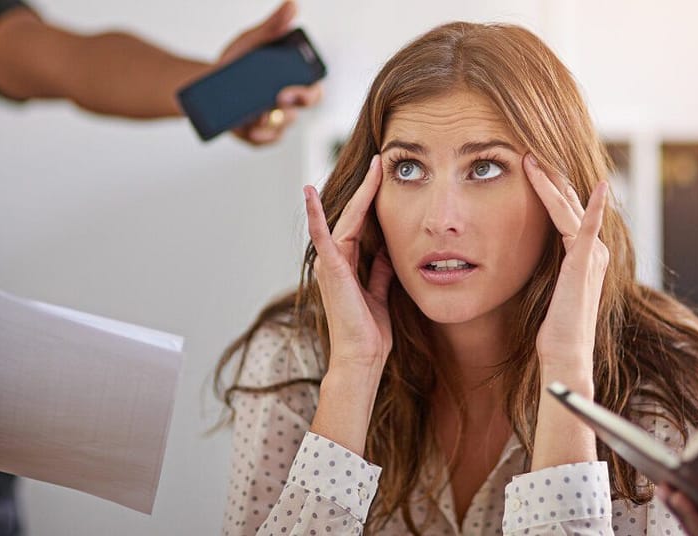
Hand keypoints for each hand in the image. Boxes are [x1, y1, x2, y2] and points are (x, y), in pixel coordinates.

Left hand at [218, 1, 323, 144]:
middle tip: (280, 96)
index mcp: (294, 82)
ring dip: (272, 120)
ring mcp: (274, 121)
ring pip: (283, 125)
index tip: (297, 86)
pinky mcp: (257, 135)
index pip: (314, 90)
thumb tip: (292, 5)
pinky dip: (259, 136)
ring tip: (257, 113)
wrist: (206, 83)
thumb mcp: (252, 41)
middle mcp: (289, 104)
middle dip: (294, 105)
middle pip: (302, 110)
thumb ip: (273, 26)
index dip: (310, 91)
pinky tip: (250, 129)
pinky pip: (265, 140)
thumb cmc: (237, 63)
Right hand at [304, 155, 394, 374]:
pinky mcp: (330, 269)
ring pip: (344, 219)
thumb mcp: (380, 293)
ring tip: (372, 168)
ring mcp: (330, 263)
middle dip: (368, 188)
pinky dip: (315, 215)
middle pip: (354, 215)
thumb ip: (379, 272)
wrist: (362, 357)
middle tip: (380, 161)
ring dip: (358, 193)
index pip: (362, 223)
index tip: (384, 176)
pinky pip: (321, 237)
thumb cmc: (370, 332)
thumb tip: (388, 253)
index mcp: (348, 264)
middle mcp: (335, 259)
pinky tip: (310, 194)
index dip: (372, 199)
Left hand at [523, 154, 609, 376]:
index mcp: (584, 255)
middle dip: (550, 175)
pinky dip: (592, 206)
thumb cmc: (554, 329)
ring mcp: (592, 255)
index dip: (549, 187)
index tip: (531, 165)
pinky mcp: (586, 262)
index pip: (566, 211)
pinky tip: (598, 186)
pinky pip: (587, 227)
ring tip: (535, 158)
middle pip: (570, 202)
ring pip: (570, 207)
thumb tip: (524, 255)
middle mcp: (594, 251)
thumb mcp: (547, 290)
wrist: (566, 353)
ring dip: (553, 181)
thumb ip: (545, 269)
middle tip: (531, 149)